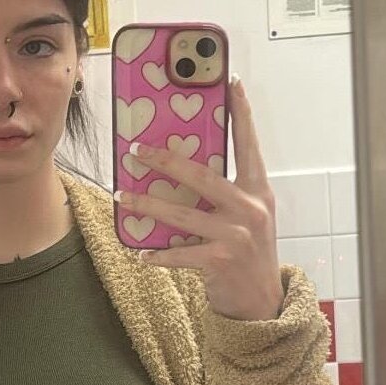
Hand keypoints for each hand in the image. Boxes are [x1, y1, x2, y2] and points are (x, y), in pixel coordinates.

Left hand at [114, 76, 284, 320]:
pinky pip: (179, 254)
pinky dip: (157, 255)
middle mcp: (250, 208)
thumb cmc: (249, 254)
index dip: (241, 114)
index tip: (231, 82)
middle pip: (202, 176)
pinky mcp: (221, 261)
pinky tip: (140, 253)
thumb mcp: (247, 217)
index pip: (249, 145)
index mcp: (257, 191)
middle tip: (137, 150)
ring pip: (181, 215)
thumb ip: (225, 194)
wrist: (263, 302)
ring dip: (147, 206)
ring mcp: (236, 235)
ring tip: (122, 197)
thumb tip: (181, 172)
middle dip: (165, 161)